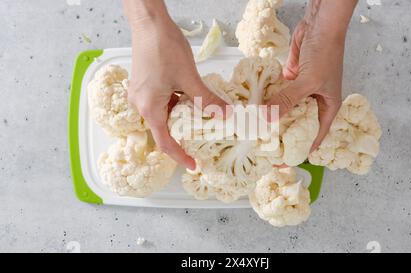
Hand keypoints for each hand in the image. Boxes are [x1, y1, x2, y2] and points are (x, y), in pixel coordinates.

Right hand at [124, 1, 225, 169]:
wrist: (149, 23)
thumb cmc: (164, 48)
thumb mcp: (189, 78)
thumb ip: (207, 100)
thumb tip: (225, 115)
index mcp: (149, 108)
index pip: (165, 142)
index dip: (180, 156)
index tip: (193, 164)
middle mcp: (141, 105)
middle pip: (163, 129)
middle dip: (184, 134)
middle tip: (203, 135)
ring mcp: (140, 94)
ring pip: (163, 114)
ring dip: (181, 117)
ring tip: (200, 113)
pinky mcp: (144, 85)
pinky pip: (160, 103)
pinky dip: (175, 104)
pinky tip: (189, 96)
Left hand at [267, 0, 355, 151]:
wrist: (320, 25)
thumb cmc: (325, 54)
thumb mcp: (308, 82)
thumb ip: (287, 101)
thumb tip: (266, 118)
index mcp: (327, 108)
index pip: (314, 137)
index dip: (300, 151)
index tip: (283, 162)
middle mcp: (314, 102)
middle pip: (296, 124)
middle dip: (281, 135)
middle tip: (262, 148)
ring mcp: (300, 90)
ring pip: (284, 108)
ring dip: (271, 116)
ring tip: (253, 131)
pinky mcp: (289, 78)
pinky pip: (276, 93)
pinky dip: (267, 99)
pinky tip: (252, 108)